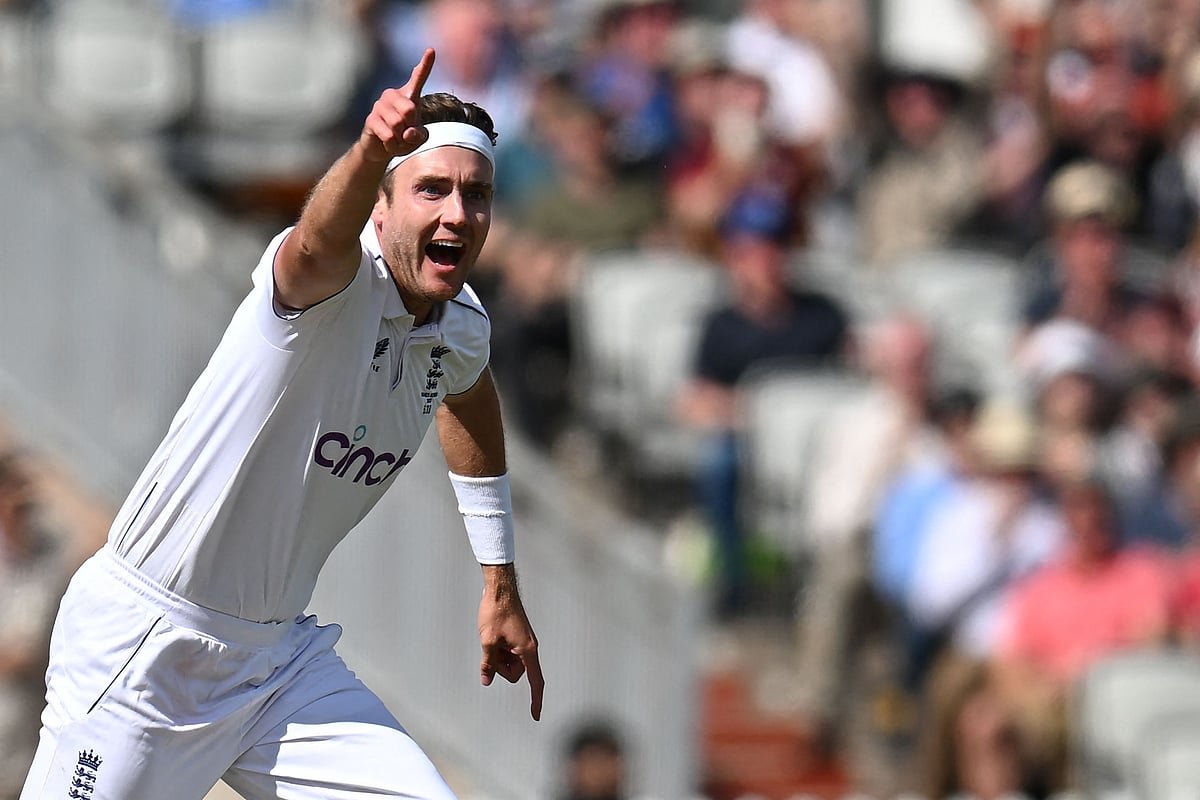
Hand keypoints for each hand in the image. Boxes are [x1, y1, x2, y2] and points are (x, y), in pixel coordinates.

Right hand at [359, 48, 434, 163]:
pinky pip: (388, 135)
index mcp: (409, 96)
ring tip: (397, 140)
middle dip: (411, 127)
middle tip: (406, 134)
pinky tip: (389, 144)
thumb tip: (408, 132)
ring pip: (398, 124)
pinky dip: (392, 145)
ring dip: (401, 140)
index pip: (419, 77)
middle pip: (410, 109)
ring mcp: (380, 105)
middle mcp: (393, 95)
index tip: (431, 50)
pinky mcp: (371, 119)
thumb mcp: (418, 138)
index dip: (425, 64)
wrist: (381, 149)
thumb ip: (419, 134)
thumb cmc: (403, 139)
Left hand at [478, 565, 544, 720]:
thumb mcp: (488, 641)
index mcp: (527, 651)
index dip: (535, 700)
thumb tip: (486, 681)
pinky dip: (499, 651)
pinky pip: (509, 654)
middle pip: (516, 674)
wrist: (500, 589)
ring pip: (510, 664)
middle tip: (491, 650)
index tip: (536, 715)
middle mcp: (529, 648)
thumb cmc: (496, 612)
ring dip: (499, 658)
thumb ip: (488, 664)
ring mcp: (524, 643)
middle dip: (501, 668)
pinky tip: (492, 637)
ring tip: (492, 639)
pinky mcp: (518, 639)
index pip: (535, 681)